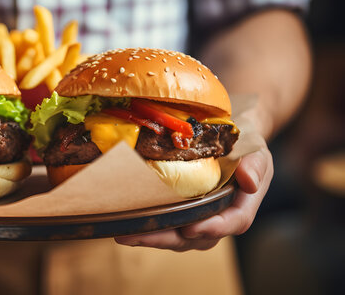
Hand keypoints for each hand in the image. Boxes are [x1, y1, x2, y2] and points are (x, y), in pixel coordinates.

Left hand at [115, 147, 272, 250]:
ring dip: (149, 238)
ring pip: (176, 237)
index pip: (233, 223)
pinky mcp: (181, 215)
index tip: (191, 229)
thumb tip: (250, 182)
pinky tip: (124, 225)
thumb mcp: (256, 151)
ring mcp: (198, 219)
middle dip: (166, 239)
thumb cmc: (245, 146)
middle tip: (139, 236)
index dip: (213, 228)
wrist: (232, 141)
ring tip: (123, 234)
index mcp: (241, 206)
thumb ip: (255, 166)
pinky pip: (165, 227)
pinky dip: (146, 228)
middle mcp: (219, 219)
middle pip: (195, 238)